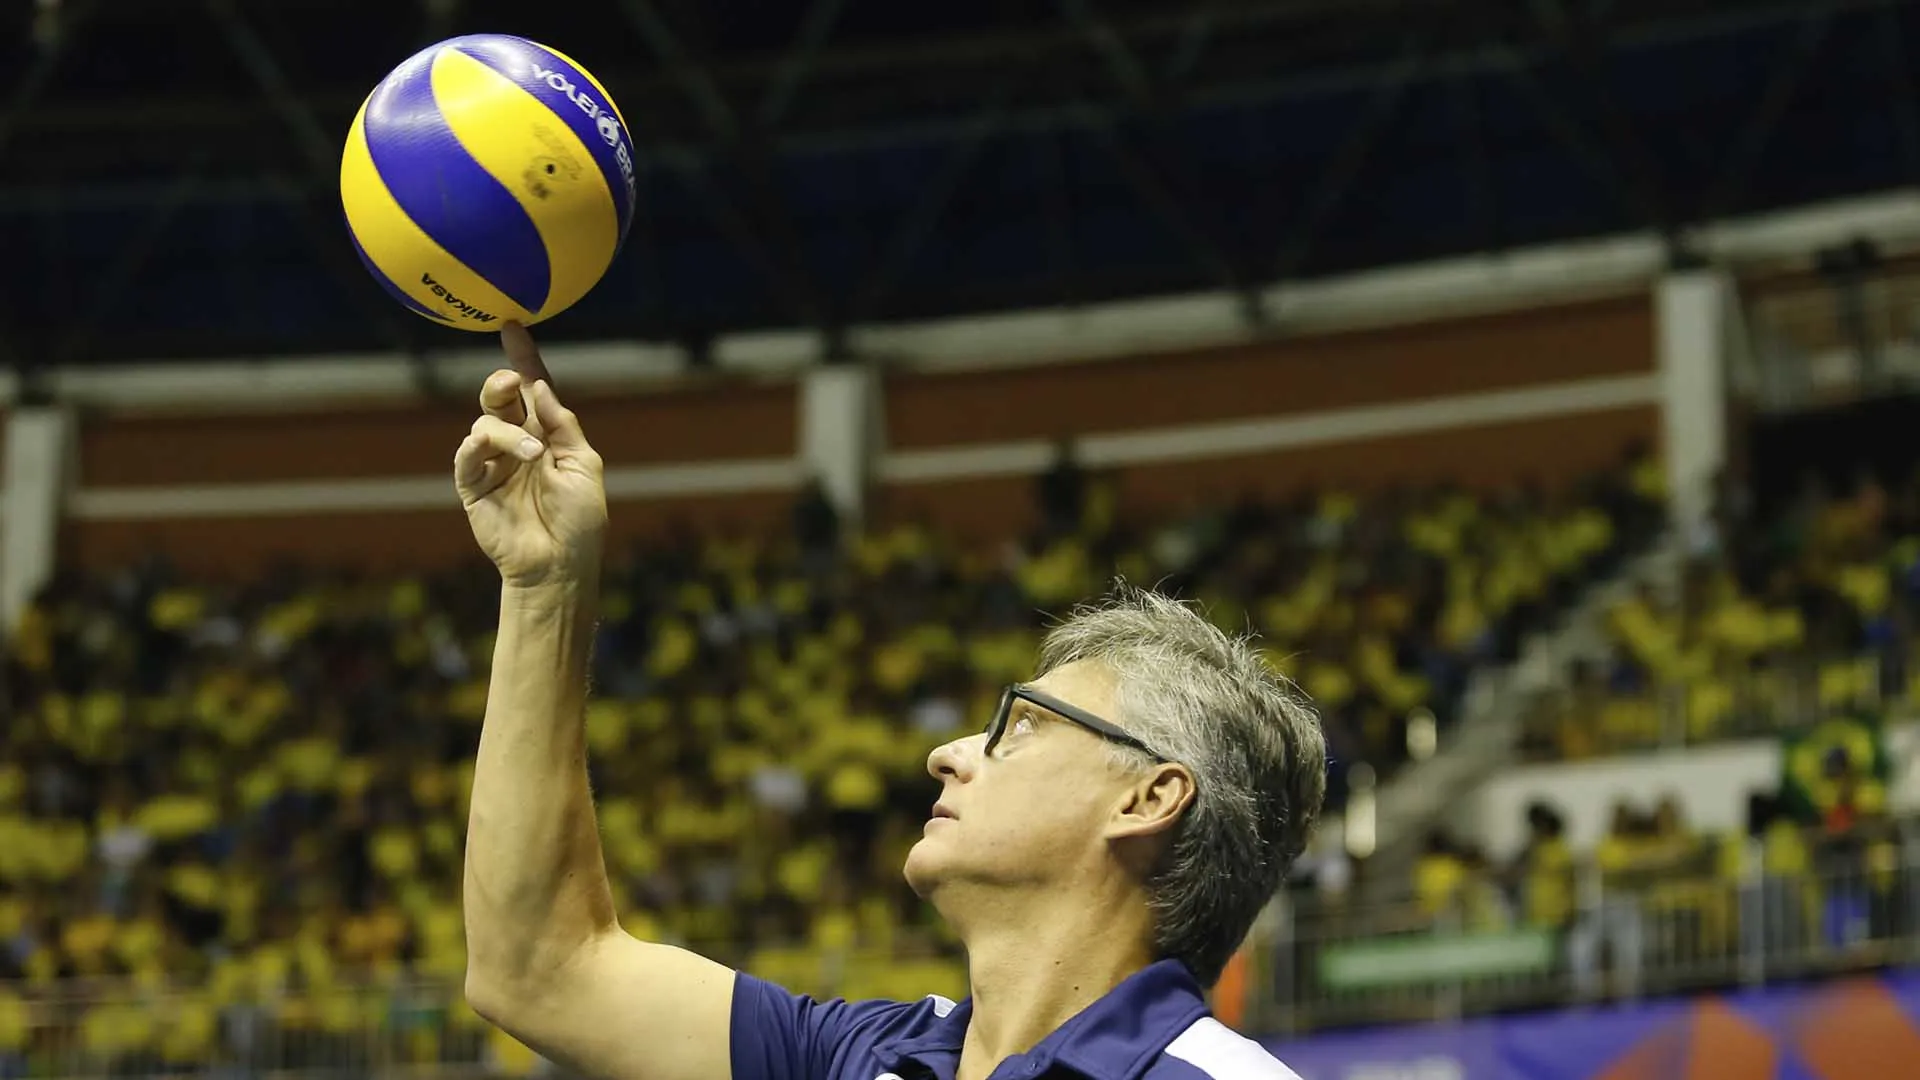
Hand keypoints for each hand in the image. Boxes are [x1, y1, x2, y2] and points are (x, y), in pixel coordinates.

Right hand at [454, 324, 607, 587]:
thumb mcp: (584, 465)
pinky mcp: (473, 484)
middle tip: (512, 382)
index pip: (532, 389)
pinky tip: (504, 452)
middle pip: (500, 396)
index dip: (523, 357)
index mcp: (548, 435)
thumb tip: (538, 386)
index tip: (512, 325)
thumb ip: (562, 425)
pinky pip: (468, 451)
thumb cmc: (580, 521)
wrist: (560, 565)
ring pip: (486, 421)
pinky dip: (484, 444)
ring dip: (509, 432)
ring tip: (533, 456)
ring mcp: (494, 463)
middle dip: (503, 382)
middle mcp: (518, 443)